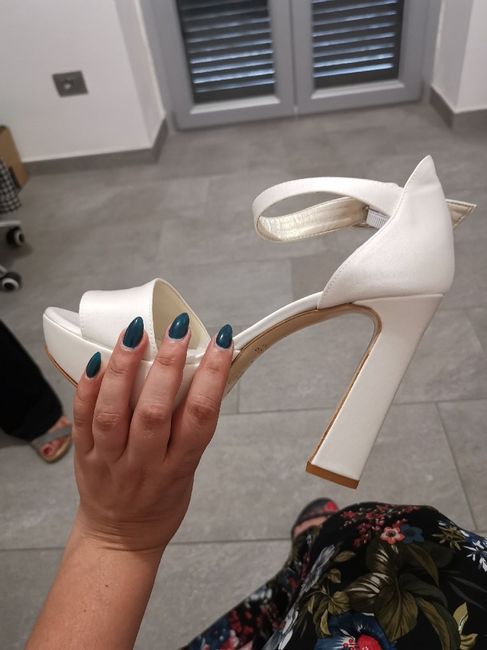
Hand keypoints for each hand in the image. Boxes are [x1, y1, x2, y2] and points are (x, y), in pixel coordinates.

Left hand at [71, 316, 232, 553]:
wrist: (121, 537)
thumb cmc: (161, 501)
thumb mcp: (189, 469)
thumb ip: (191, 427)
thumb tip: (202, 372)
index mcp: (179, 466)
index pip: (201, 416)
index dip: (213, 376)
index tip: (222, 342)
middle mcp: (145, 464)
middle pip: (156, 412)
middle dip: (169, 365)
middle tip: (177, 329)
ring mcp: (110, 460)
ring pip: (114, 412)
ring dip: (125, 369)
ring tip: (135, 332)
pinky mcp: (84, 455)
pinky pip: (82, 419)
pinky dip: (88, 387)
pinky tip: (97, 359)